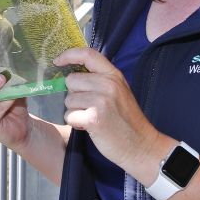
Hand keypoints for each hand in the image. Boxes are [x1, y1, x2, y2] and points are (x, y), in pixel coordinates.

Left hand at [54, 47, 163, 170]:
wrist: (141, 145)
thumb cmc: (126, 119)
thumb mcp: (119, 91)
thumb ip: (100, 80)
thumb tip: (71, 75)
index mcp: (113, 75)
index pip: (87, 54)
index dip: (68, 55)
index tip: (57, 61)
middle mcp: (107, 84)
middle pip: (71, 80)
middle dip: (74, 95)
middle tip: (88, 107)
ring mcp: (101, 101)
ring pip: (68, 100)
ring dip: (75, 110)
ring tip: (91, 117)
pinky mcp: (93, 118)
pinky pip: (69, 116)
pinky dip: (75, 123)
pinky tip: (89, 126)